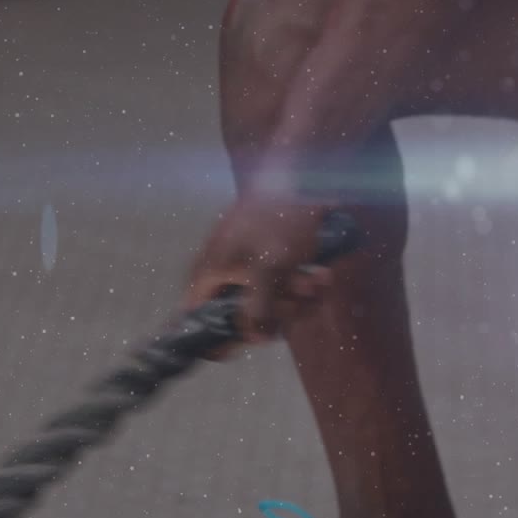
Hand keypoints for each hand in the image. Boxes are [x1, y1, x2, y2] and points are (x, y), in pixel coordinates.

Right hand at [184, 196, 336, 355]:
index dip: (220, 338)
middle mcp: (224, 280)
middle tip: (301, 292)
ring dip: (300, 300)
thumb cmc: (278, 216)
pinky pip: (286, 295)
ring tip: (319, 278)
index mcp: (208, 277)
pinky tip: (323, 276)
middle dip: (280, 312)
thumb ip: (259, 308)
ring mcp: (249, 275)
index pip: (195, 322)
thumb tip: (255, 339)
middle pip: (244, 323)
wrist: (306, 178)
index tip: (253, 338)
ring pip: (270, 311)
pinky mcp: (273, 270)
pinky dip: (306, 289)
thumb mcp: (269, 267)